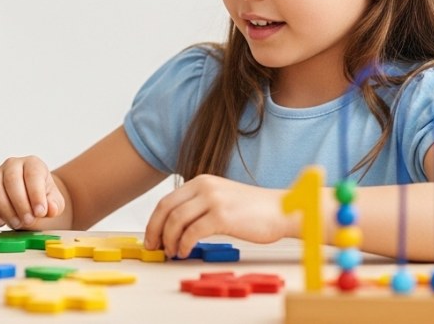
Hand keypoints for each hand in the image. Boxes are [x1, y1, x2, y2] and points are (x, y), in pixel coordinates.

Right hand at [0, 156, 64, 227]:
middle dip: (20, 203)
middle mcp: (12, 165)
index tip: (40, 212)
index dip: (36, 194)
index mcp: (33, 163)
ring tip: (17, 224)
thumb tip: (51, 208)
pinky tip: (1, 222)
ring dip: (5, 209)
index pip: (33, 174)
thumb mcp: (55, 202)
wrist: (31, 202)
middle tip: (28, 220)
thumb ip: (55, 204)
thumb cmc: (43, 199)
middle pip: (12, 179)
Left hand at [144, 174, 291, 257]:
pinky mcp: (222, 216)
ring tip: (172, 252)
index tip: (151, 237)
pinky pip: (192, 233)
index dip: (154, 221)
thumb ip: (199, 206)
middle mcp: (204, 187)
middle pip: (166, 209)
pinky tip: (185, 252)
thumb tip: (174, 227)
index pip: (167, 201)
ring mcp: (213, 200)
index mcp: (201, 181)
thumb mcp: (221, 198)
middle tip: (154, 247)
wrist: (282, 211)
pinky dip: (184, 245)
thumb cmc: (253, 210)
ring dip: (169, 240)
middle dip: (155, 231)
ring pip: (176, 221)